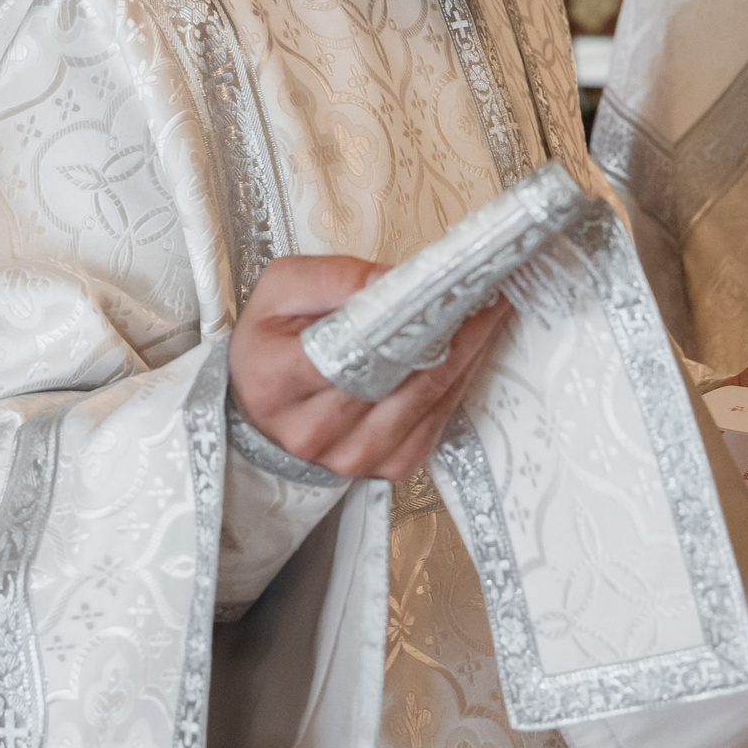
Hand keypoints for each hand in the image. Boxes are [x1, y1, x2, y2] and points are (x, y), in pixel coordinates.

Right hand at [227, 254, 514, 480]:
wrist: (260, 401)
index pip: (351, 348)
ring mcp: (350, 457)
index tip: (445, 286)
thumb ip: (334, 279)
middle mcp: (313, 430)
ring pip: (424, 402)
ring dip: (464, 356)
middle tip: (483, 292)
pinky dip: (457, 386)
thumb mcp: (281, 289)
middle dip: (448, 331)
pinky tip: (469, 353)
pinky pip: (434, 426)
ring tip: (487, 314)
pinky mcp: (383, 469)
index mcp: (277, 379)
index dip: (404, 318)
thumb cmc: (270, 341)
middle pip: (396, 377)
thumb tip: (395, 281)